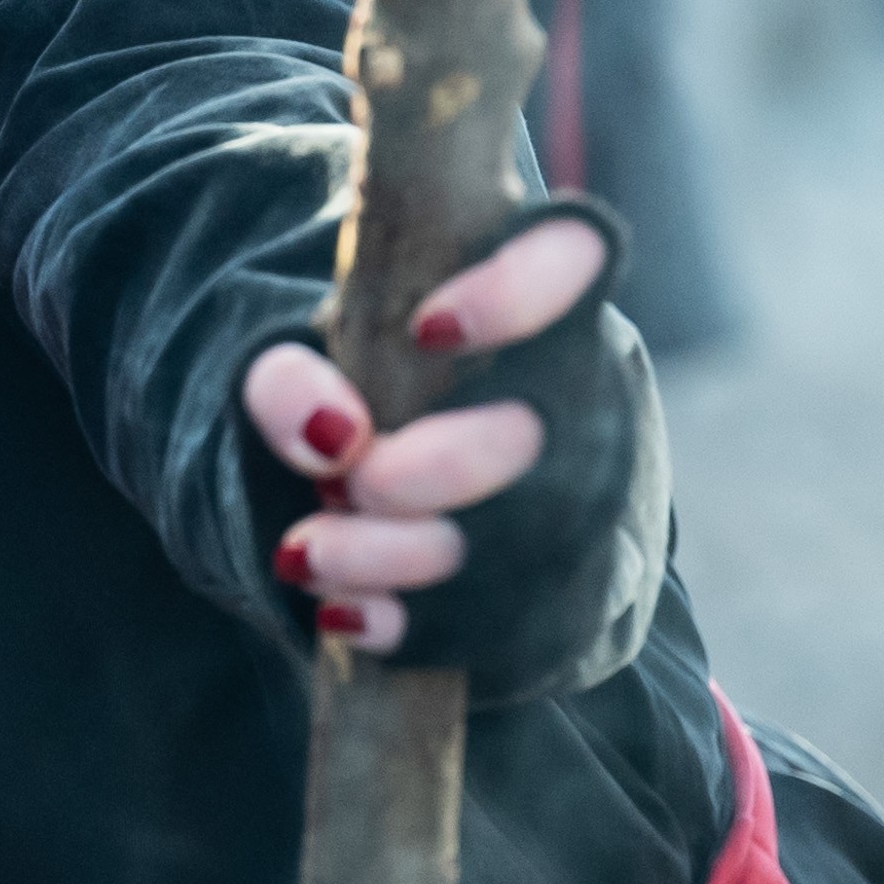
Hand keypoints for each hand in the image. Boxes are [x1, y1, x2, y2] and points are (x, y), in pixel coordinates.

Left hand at [236, 214, 609, 654]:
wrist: (409, 513)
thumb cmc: (369, 411)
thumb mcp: (305, 377)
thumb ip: (287, 378)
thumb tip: (330, 432)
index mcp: (532, 306)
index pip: (572, 251)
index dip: (518, 288)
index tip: (425, 329)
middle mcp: (587, 400)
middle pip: (555, 428)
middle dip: (442, 466)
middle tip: (349, 481)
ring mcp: (595, 508)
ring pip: (535, 540)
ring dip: (404, 555)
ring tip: (309, 554)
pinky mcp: (575, 603)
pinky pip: (522, 632)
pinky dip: (418, 627)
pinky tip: (348, 616)